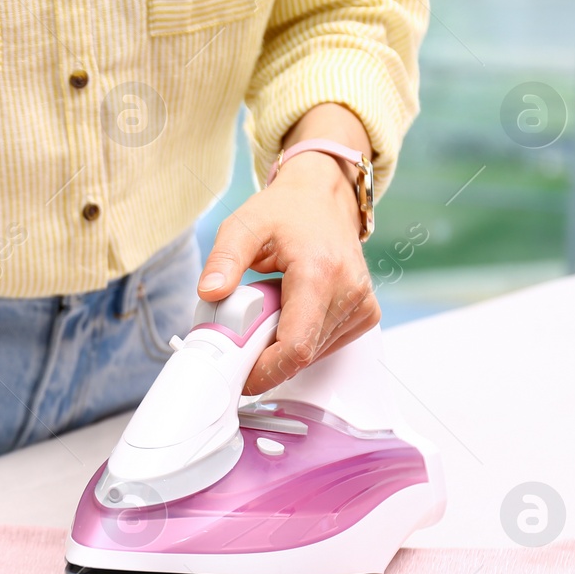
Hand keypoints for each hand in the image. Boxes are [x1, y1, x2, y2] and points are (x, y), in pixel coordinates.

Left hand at [199, 103, 379, 394]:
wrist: (322, 198)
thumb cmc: (285, 211)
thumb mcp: (243, 225)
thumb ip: (223, 260)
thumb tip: (209, 292)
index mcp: (320, 272)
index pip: (296, 347)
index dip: (265, 371)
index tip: (239, 375)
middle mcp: (350, 291)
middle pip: (302, 354)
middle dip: (266, 356)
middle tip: (242, 332)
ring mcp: (362, 304)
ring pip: (314, 353)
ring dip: (282, 345)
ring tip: (268, 309)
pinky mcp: (365, 314)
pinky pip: (326, 345)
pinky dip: (301, 338)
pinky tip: (290, 311)